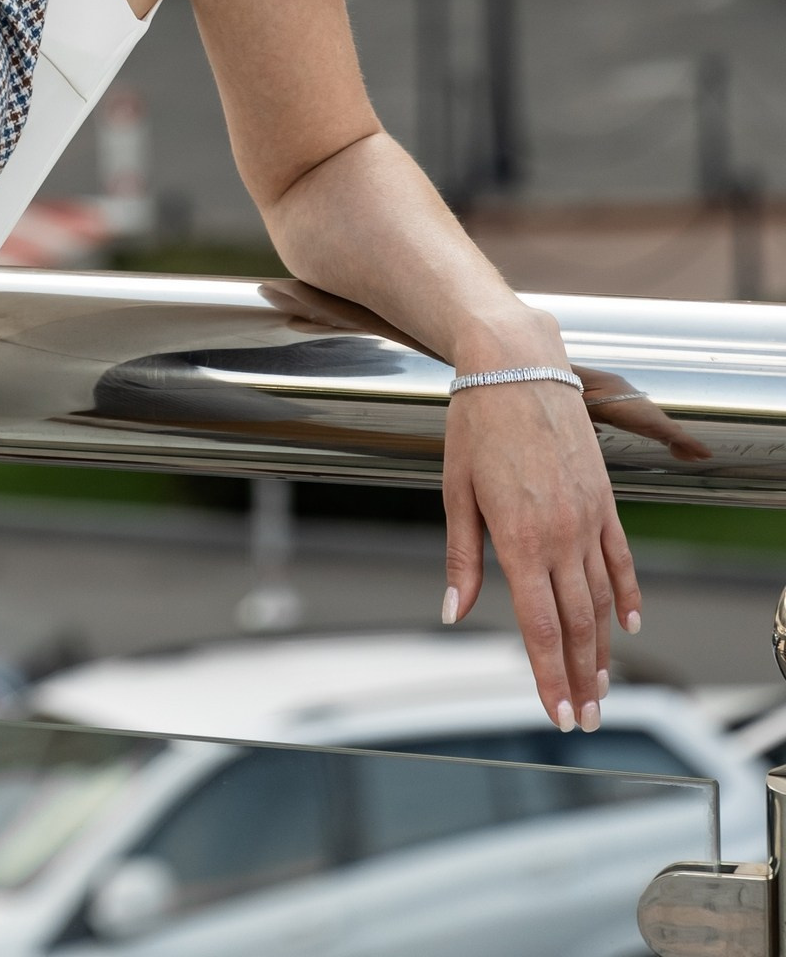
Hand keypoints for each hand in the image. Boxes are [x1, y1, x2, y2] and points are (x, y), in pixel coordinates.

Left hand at [443, 330, 641, 732]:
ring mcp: (588, 517)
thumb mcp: (455, 489)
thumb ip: (462, 557)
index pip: (539, 626)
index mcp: (518, 538)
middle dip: (579, 678)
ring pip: (602, 600)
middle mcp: (560, 535)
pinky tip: (629, 626)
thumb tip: (453, 611)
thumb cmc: (475, 423)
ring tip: (602, 689)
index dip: (547, 675)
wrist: (515, 363)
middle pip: (576, 624)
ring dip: (603, 649)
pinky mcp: (604, 500)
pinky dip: (627, 596)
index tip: (556, 715)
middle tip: (583, 720)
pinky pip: (620, 559)